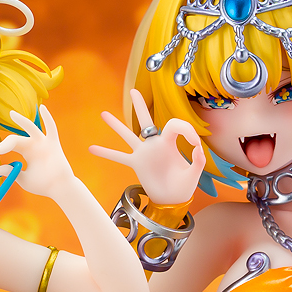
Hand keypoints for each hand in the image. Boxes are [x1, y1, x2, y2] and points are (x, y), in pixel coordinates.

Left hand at [0, 105, 76, 200]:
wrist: (58, 189)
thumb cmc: (43, 184)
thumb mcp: (23, 179)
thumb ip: (11, 172)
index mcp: (26, 152)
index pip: (11, 144)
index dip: (1, 147)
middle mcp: (34, 145)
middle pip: (17, 139)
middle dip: (6, 143)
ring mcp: (43, 143)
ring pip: (31, 128)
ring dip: (21, 121)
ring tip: (12, 114)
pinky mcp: (53, 144)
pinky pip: (51, 128)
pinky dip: (48, 118)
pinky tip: (43, 108)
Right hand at [89, 91, 205, 207]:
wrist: (172, 200)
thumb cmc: (184, 186)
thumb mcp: (194, 173)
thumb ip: (199, 160)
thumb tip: (197, 147)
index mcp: (170, 142)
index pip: (174, 125)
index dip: (186, 129)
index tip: (194, 143)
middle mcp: (155, 144)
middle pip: (145, 120)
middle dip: (139, 106)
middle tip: (133, 91)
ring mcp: (144, 153)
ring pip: (127, 135)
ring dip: (116, 125)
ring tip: (103, 114)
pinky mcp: (136, 164)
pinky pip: (118, 157)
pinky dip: (105, 153)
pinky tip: (92, 149)